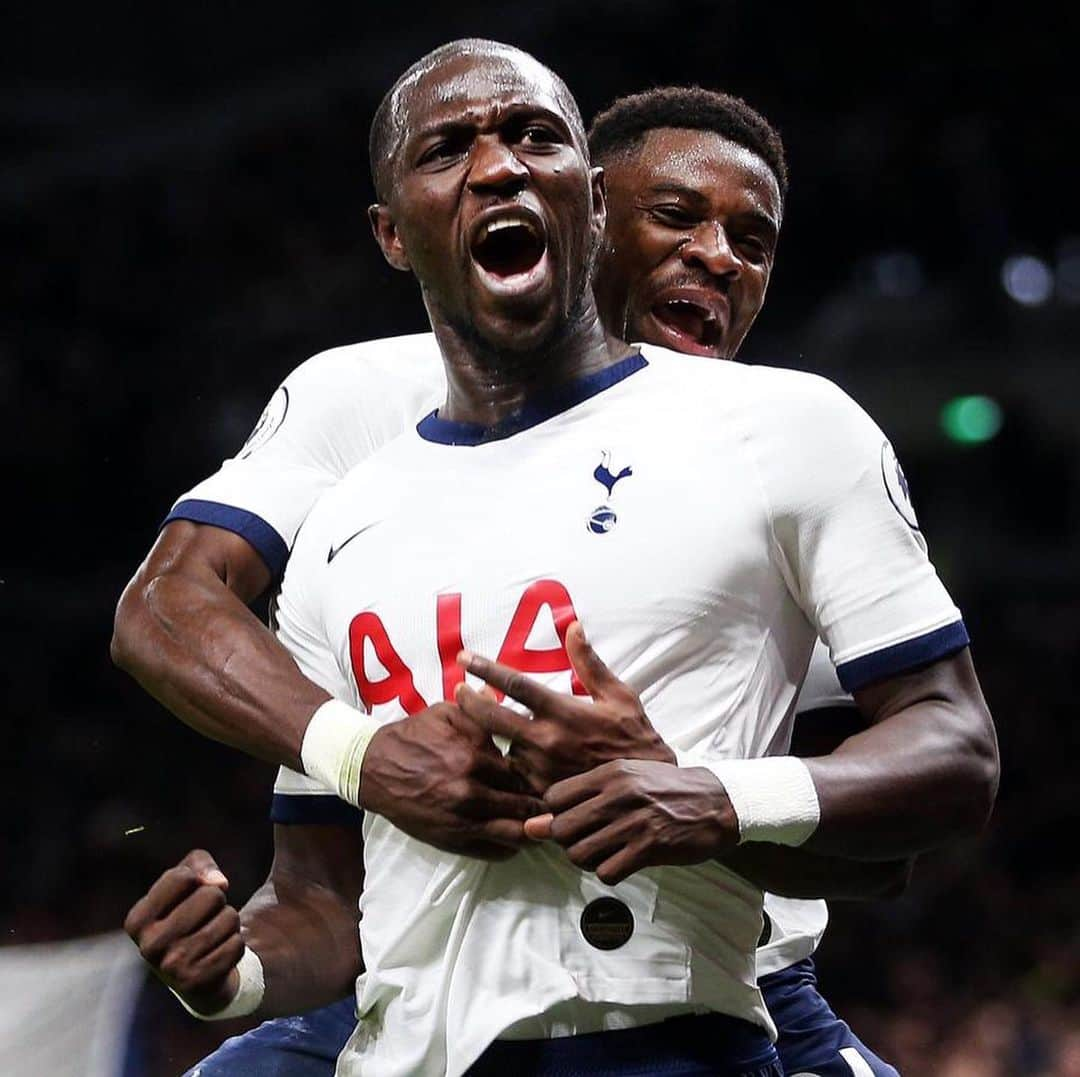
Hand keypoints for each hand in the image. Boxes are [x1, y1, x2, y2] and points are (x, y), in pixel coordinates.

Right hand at [123, 850, 243, 1014]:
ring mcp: (172, 967)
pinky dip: (236, 943)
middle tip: (205, 919)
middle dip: (218, 901)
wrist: (194, 973)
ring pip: (229, 918)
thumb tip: (219, 883)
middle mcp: (148, 946)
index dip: (197, 879)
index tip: (191, 895)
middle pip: (212, 895)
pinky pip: (237, 944)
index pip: (182, 876)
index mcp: (137, 920)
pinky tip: (219, 953)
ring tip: (213, 935)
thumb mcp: (186, 881)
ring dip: (230, 922)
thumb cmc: (188, 915)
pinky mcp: (197, 982)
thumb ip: (199, 864)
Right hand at [359, 702, 544, 858]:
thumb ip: (483, 713)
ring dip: (531, 830)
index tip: (549, 778)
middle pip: (524, 807)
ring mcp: (461, 821)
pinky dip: (510, 847)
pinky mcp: (451, 841)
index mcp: (473, 759)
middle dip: (542, 806)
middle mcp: (471, 794)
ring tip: (541, 824)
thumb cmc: (414, 735)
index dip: (539, 778)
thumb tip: (512, 708)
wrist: (374, 767)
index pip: (523, 775)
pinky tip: (516, 838)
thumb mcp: (448, 712)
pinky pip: (493, 852)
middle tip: (555, 803)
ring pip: (514, 834)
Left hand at [455, 622, 675, 794]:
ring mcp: (540, 769)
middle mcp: (547, 740)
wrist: (643, 791)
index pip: (515, 684)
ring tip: (483, 727)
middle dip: (468, 701)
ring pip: (502, 747)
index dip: (485, 668)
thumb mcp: (618, 696)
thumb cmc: (634, 737)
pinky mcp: (540, 793)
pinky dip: (509, 764)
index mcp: (562, 711)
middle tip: (458, 690)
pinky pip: (514, 775)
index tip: (464, 657)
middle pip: (491, 717)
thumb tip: (573, 626)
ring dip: (493, 737)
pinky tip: (507, 758)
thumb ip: (590, 662)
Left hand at [528, 760, 738, 884]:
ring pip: (579, 854)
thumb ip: (582, 797)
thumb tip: (533, 824)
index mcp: (610, 772)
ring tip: (602, 852)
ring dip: (586, 860)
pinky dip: (608, 873)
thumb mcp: (626, 778)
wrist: (717, 801)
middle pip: (562, 828)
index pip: (554, 797)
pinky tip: (621, 862)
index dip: (557, 813)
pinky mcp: (650, 848)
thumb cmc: (665, 789)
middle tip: (586, 839)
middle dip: (567, 841)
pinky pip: (606, 872)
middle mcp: (618, 794)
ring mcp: (633, 822)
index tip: (572, 818)